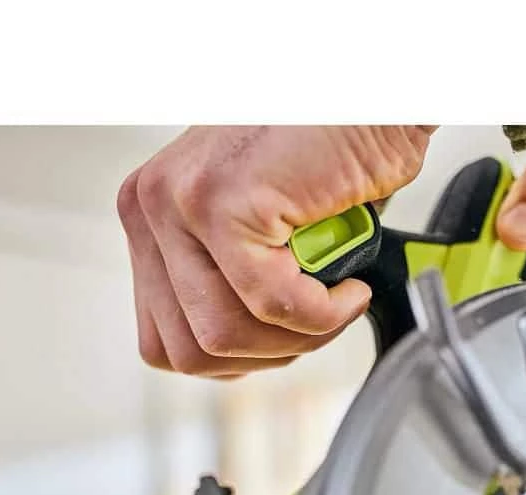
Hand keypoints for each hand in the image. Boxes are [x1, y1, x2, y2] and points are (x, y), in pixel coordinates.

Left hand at [117, 126, 435, 376]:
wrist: (373, 102)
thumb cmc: (331, 159)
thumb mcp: (263, 235)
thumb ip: (233, 284)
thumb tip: (248, 351)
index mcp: (153, 222)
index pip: (165, 342)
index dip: (234, 360)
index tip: (282, 341)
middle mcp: (151, 209)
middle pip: (190, 350)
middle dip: (268, 357)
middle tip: (317, 326)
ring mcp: (177, 204)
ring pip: (224, 336)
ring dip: (298, 338)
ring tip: (337, 305)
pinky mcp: (220, 202)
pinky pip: (272, 304)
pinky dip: (324, 314)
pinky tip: (350, 291)